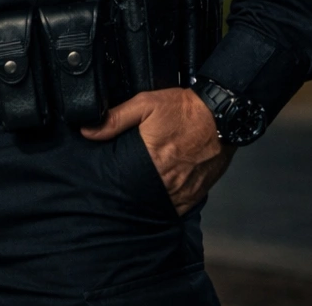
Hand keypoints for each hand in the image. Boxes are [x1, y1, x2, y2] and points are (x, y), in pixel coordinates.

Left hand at [80, 88, 236, 214]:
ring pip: (160, 205)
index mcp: (152, 160)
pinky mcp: (198, 192)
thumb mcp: (145, 104)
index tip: (108, 182)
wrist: (223, 114)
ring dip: (149, 201)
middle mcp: (169, 179)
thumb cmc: (184, 109)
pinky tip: (159, 196)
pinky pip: (179, 207)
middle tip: (123, 188)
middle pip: (141, 196)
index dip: (115, 184)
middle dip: (131, 193)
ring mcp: (185, 189)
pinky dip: (168, 204)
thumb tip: (88, 131)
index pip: (125, 183)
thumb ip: (115, 119)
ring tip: (139, 193)